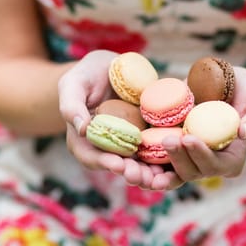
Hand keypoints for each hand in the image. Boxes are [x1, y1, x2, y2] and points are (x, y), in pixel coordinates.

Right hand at [58, 50, 174, 188]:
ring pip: (137, 161)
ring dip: (148, 171)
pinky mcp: (144, 132)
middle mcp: (106, 143)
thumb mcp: (73, 84)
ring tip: (159, 177)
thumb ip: (72, 106)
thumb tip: (82, 129)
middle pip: (117, 164)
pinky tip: (173, 155)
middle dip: (131, 173)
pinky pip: (153, 146)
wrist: (109, 67)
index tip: (118, 164)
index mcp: (84, 138)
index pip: (90, 156)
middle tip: (143, 177)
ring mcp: (126, 139)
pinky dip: (162, 154)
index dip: (104, 162)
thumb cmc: (86, 75)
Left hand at [156, 66, 245, 188]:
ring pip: (170, 171)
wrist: (229, 87)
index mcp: (231, 159)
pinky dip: (144, 161)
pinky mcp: (173, 144)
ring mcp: (188, 155)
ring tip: (144, 155)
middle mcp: (208, 162)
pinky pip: (157, 158)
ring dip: (154, 171)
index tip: (190, 138)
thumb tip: (243, 132)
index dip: (202, 156)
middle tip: (169, 140)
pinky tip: (131, 156)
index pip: (216, 166)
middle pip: (190, 172)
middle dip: (177, 160)